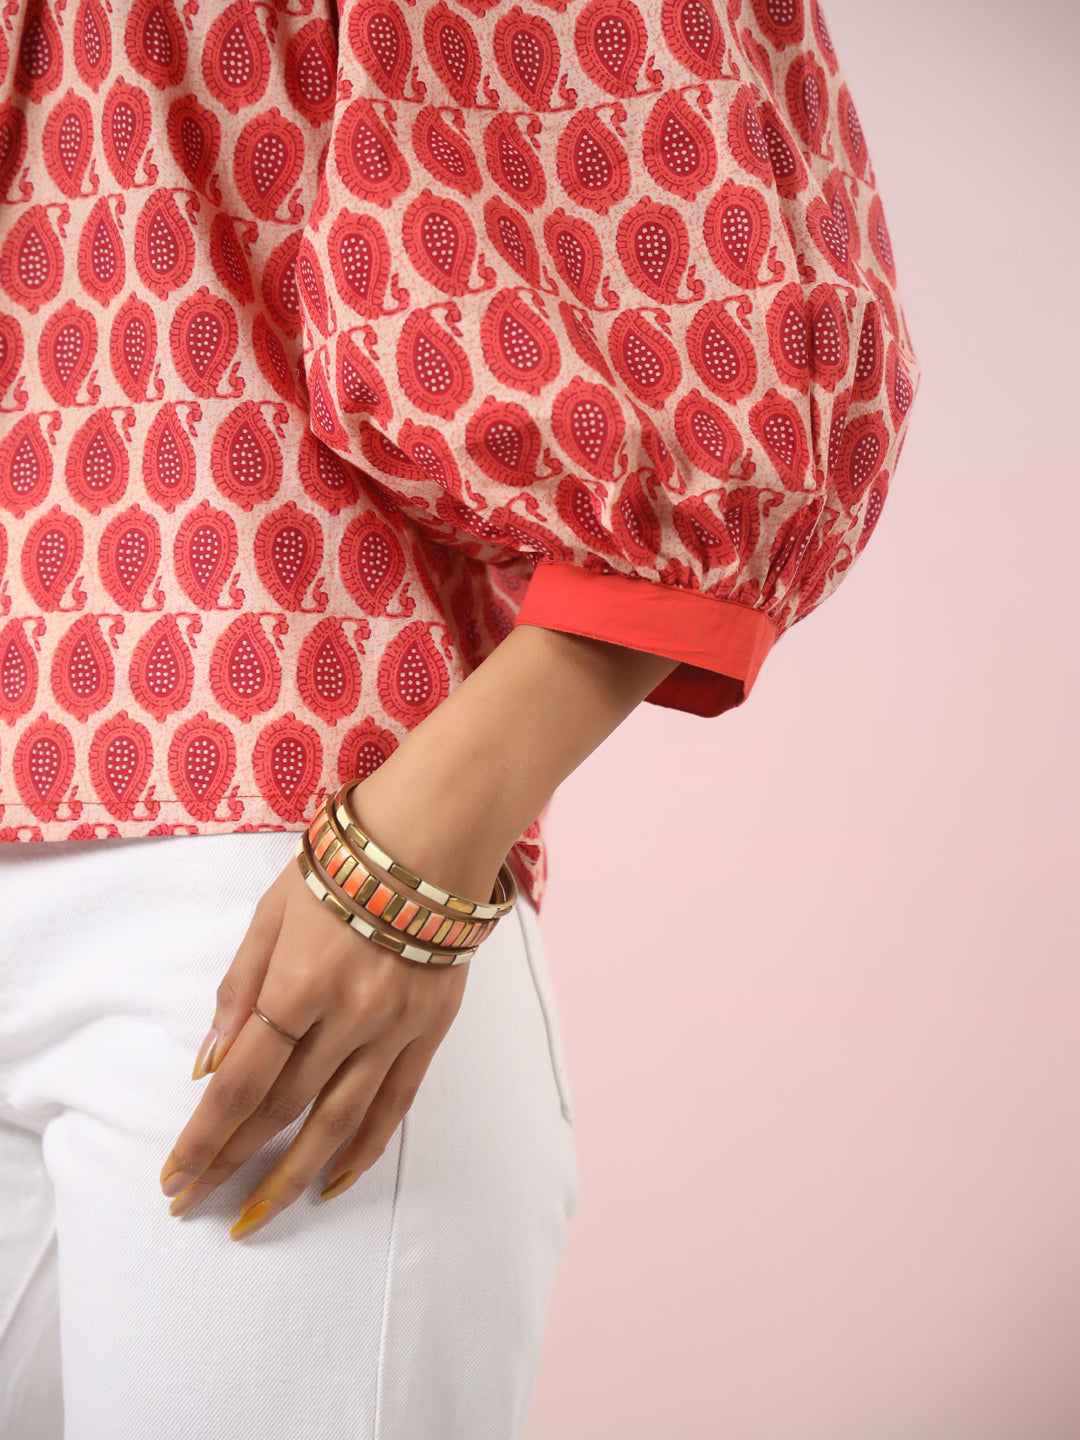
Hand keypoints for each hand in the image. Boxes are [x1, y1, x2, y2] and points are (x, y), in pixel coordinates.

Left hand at [158, 852, 469, 1238]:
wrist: (432, 837)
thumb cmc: (340, 866)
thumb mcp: (271, 912)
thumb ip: (238, 987)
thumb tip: (208, 1064)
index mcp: (297, 983)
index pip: (240, 1082)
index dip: (203, 1137)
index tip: (174, 1178)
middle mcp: (347, 1016)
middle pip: (282, 1109)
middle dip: (233, 1162)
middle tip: (198, 1203)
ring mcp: (394, 1028)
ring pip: (338, 1122)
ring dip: (292, 1176)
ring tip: (256, 1217)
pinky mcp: (430, 1030)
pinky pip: (396, 1105)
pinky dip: (364, 1150)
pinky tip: (334, 1181)